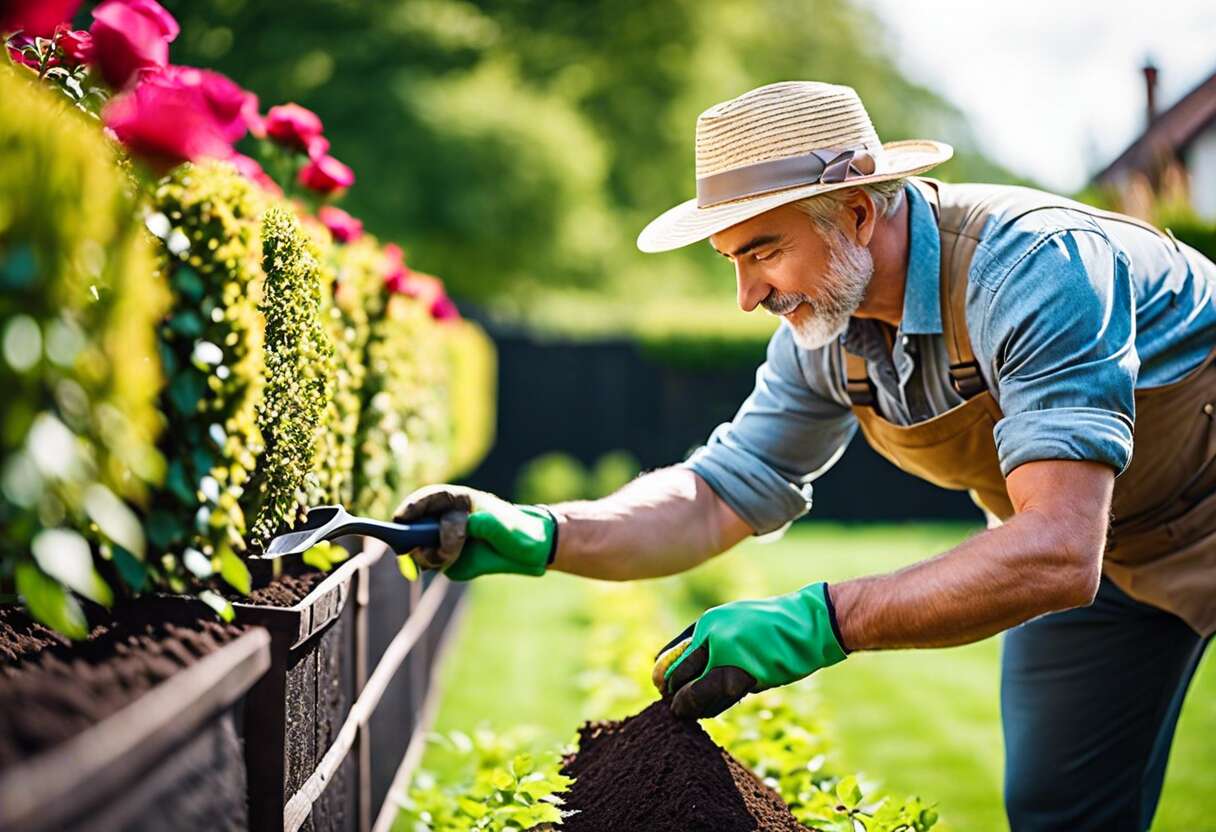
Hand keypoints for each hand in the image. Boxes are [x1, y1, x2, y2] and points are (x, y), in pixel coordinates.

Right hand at [393, 484, 556, 580]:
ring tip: (451, 557)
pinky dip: (439, 564)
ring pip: (420, 548)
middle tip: (421, 549)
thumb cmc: (520, 531)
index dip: (411, 508)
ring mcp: (444, 540)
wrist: (530, 553)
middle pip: (414, 525)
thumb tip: (467, 524)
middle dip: (412, 537)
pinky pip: (433, 564)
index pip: (427, 500)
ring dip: (430, 555)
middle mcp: (446, 519)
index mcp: (458, 501)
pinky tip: (454, 562)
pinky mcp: (447, 560)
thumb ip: (487, 526)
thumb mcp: (507, 527)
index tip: (402, 519)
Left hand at [652, 582, 846, 718]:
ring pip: (696, 690)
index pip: (675, 652)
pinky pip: (719, 698)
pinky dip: (706, 707)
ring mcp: (729, 655)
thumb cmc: (771, 625)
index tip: (661, 685)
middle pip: (681, 672)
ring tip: (681, 711)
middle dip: (672, 691)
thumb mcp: (735, 622)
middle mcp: (714, 635)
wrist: (807, 625)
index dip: (665, 672)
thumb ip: (711, 640)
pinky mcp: (746, 674)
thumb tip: (682, 666)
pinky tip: (701, 711)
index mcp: (709, 621)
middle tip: (669, 703)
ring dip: (686, 705)